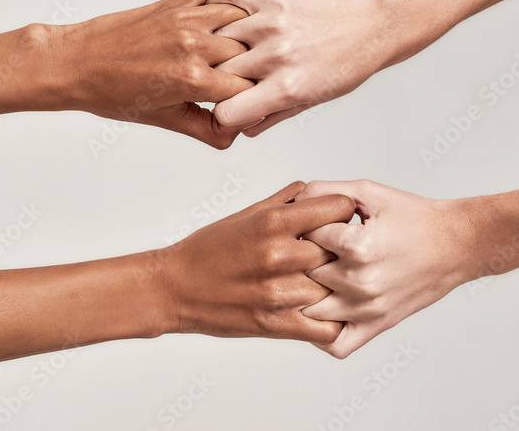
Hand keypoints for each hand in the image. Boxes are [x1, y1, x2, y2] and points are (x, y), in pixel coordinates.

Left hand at [47, 0, 253, 147]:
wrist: (75, 63)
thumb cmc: (111, 93)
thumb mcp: (162, 119)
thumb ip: (205, 128)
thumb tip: (234, 134)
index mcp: (192, 79)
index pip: (248, 87)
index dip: (255, 96)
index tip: (252, 99)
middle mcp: (193, 45)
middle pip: (250, 53)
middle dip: (254, 67)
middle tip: (249, 76)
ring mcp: (184, 19)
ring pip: (240, 18)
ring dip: (246, 33)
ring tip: (241, 48)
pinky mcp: (175, 2)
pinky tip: (224, 18)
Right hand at [156, 181, 355, 343]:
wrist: (174, 288)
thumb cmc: (206, 250)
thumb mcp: (244, 215)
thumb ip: (282, 202)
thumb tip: (311, 190)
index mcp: (272, 223)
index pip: (337, 208)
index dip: (343, 212)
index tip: (339, 219)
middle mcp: (279, 255)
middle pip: (341, 248)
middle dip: (344, 248)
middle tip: (340, 251)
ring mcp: (279, 292)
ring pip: (337, 287)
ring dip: (337, 284)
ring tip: (331, 280)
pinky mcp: (277, 325)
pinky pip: (327, 327)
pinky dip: (333, 321)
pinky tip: (325, 311)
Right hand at [207, 0, 393, 134]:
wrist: (370, 27)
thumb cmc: (344, 66)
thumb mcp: (312, 101)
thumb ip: (272, 116)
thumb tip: (241, 130)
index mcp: (287, 88)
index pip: (226, 112)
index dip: (224, 113)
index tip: (229, 105)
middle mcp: (276, 56)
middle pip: (216, 76)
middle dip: (218, 81)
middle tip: (229, 76)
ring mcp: (270, 24)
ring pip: (211, 39)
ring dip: (214, 45)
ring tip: (226, 47)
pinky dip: (216, 6)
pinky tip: (225, 18)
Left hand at [297, 180, 475, 357]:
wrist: (456, 243)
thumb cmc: (414, 216)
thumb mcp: (369, 191)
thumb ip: (325, 191)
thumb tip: (292, 200)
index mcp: (356, 246)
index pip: (302, 238)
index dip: (301, 228)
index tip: (309, 225)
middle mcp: (359, 281)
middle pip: (301, 274)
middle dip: (299, 261)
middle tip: (307, 251)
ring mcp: (367, 308)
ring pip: (309, 310)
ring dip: (304, 294)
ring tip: (311, 277)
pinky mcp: (377, 325)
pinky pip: (336, 344)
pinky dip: (321, 334)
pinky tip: (322, 311)